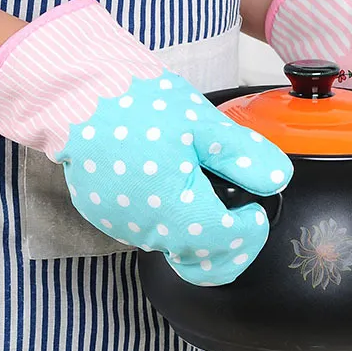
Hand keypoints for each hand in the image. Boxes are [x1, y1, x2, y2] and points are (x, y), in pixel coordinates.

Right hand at [0, 0, 293, 284]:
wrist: (74, 96)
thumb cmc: (136, 105)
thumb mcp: (201, 122)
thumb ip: (242, 155)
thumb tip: (277, 179)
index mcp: (178, 214)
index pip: (228, 249)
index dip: (250, 232)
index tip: (253, 206)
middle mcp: (148, 232)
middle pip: (200, 254)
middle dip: (223, 233)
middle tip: (229, 196)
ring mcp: (121, 227)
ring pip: (172, 242)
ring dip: (192, 219)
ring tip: (191, 172)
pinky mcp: (102, 215)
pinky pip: (144, 225)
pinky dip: (162, 210)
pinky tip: (160, 173)